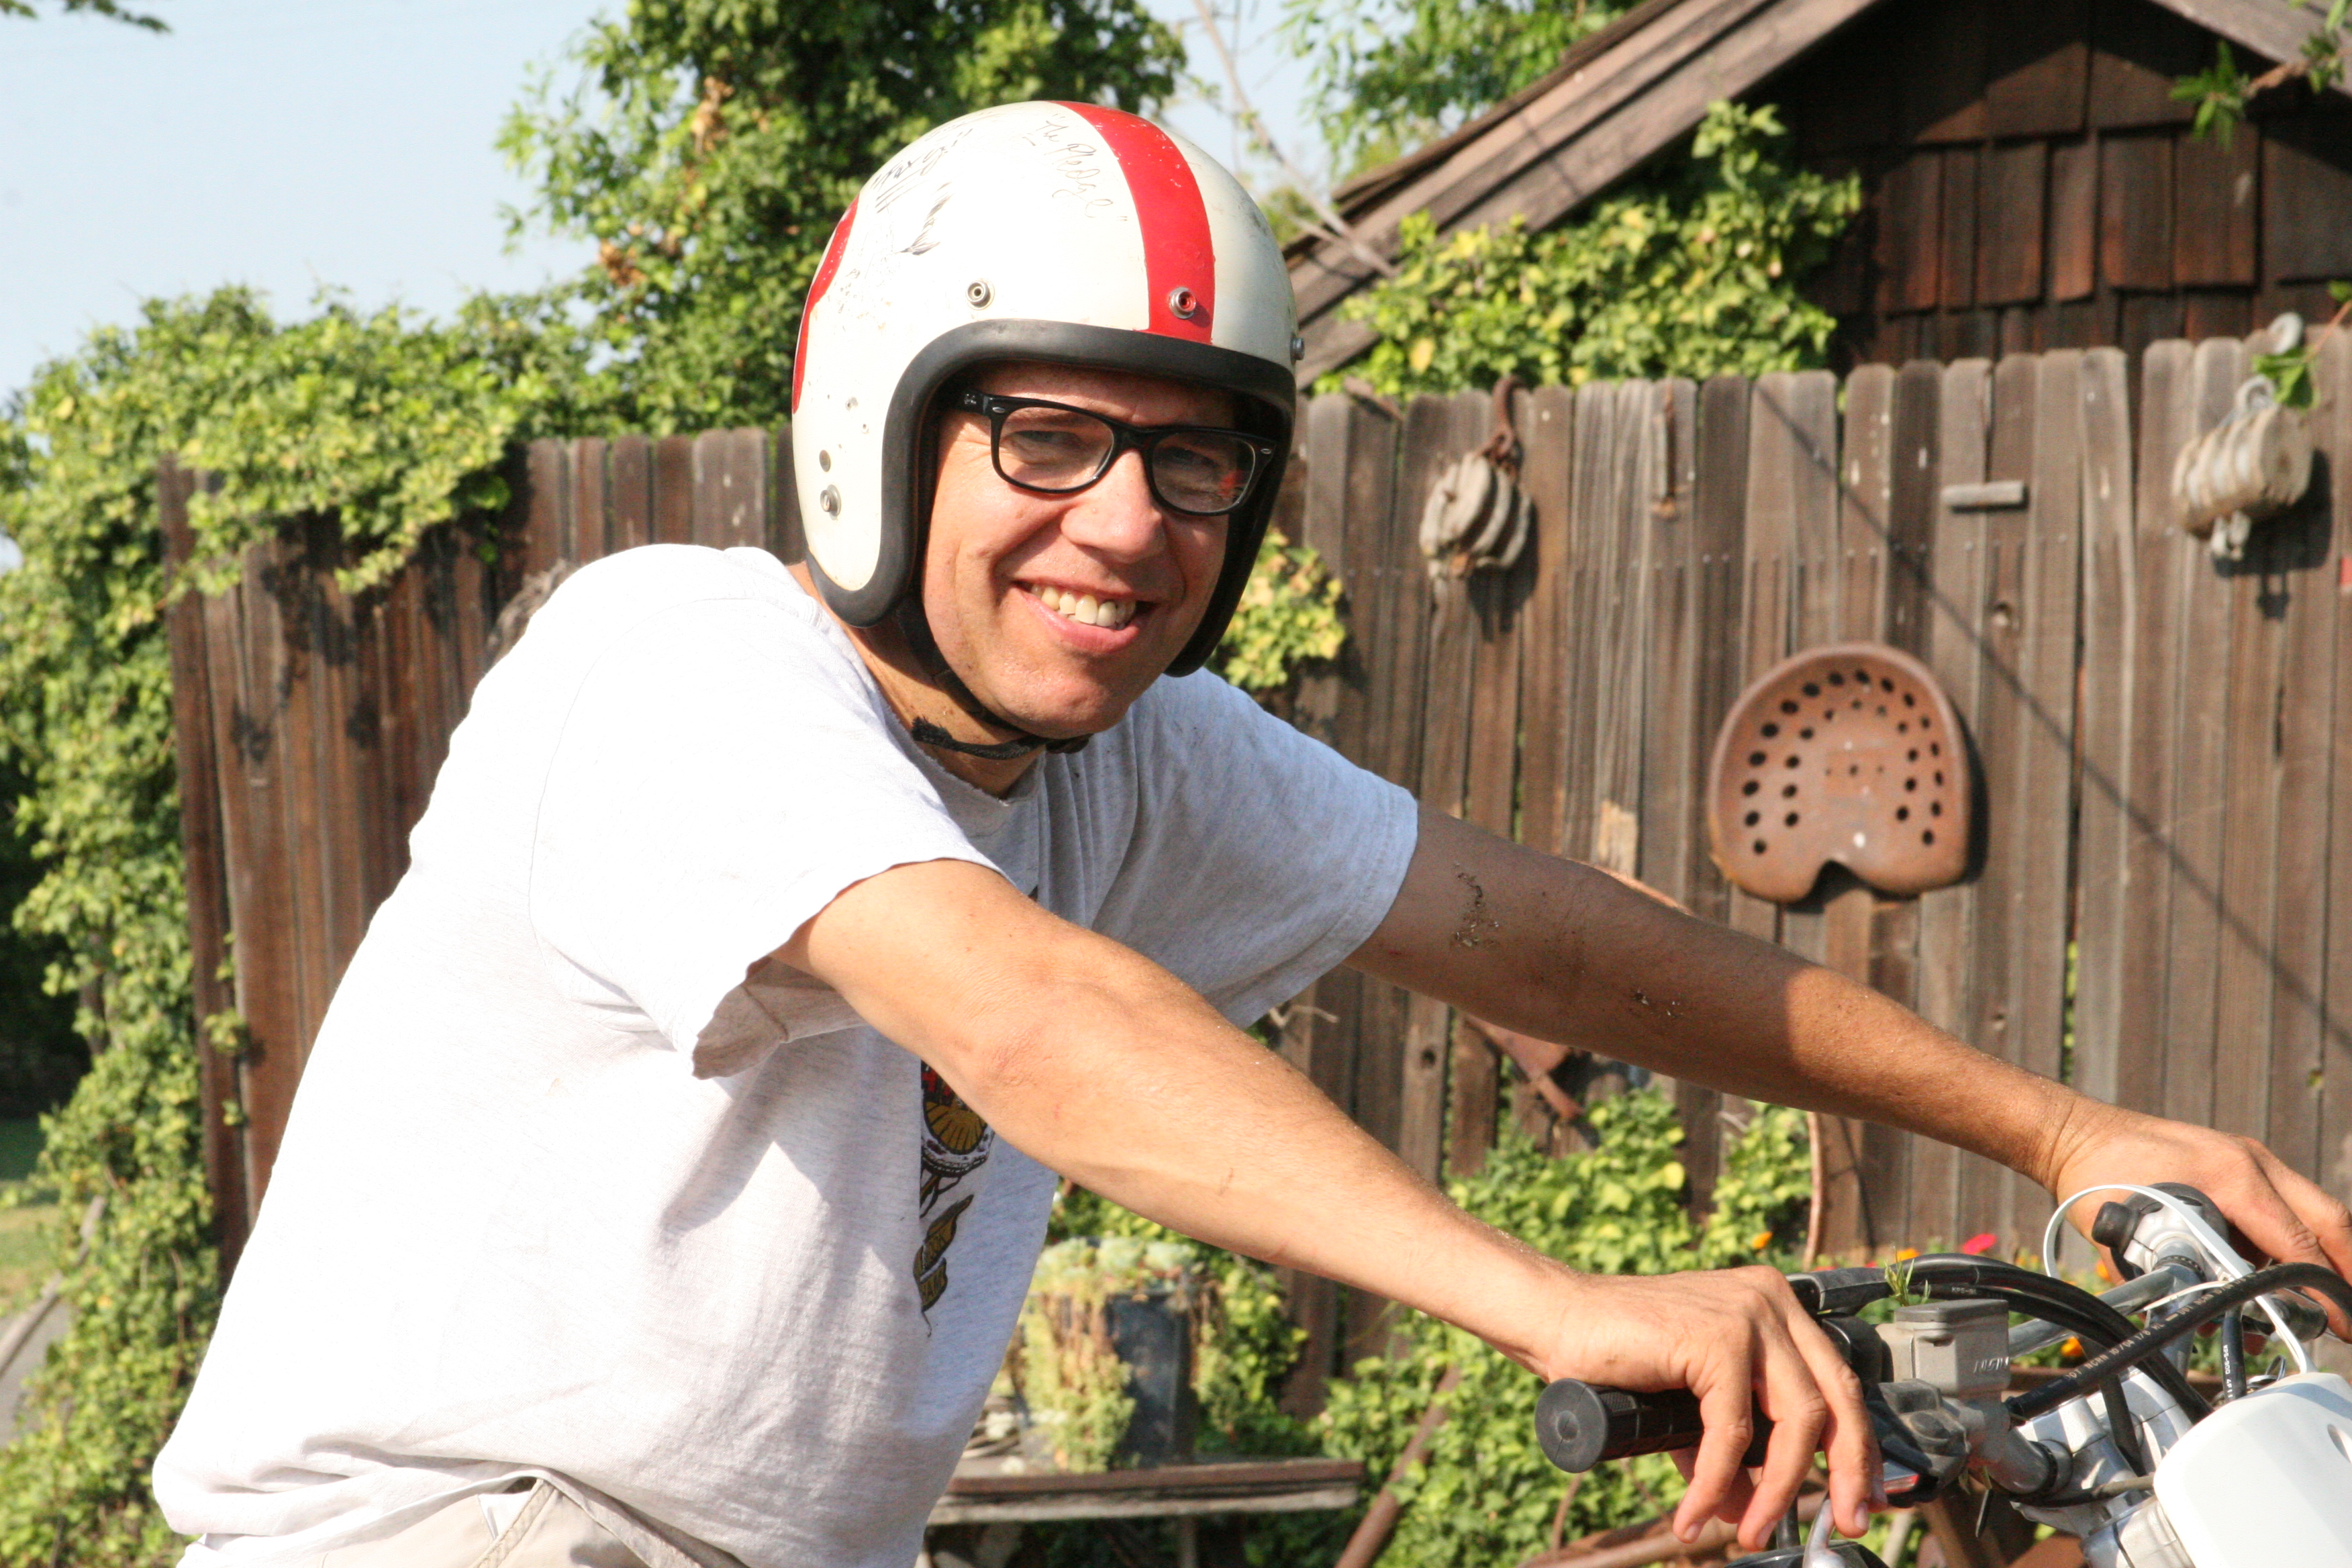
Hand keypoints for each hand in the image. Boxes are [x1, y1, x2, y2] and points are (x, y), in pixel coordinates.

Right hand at [1534, 1267, 1879, 1548]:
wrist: (1555, 1319)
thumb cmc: (1617, 1354)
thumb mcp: (1690, 1409)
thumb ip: (1726, 1452)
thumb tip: (1748, 1511)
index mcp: (1774, 1306)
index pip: (1838, 1381)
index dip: (1858, 1446)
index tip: (1864, 1497)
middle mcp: (1770, 1302)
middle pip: (1837, 1399)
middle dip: (1846, 1471)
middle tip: (1844, 1521)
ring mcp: (1747, 1315)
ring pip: (1796, 1420)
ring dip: (1778, 1491)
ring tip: (1751, 1534)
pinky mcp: (1716, 1338)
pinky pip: (1734, 1431)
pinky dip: (1715, 1481)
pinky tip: (1694, 1513)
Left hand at [2047, 1103, 2351, 1333]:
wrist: (2075, 1133)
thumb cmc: (2096, 1177)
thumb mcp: (2133, 1235)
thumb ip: (2176, 1279)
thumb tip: (2206, 1322)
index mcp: (2233, 1175)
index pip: (2297, 1240)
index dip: (2323, 1288)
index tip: (2339, 1322)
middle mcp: (2251, 1162)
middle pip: (2327, 1219)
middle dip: (2346, 1269)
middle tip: (2348, 1316)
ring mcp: (2247, 1160)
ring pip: (2308, 1214)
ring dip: (2316, 1260)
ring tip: (2314, 1306)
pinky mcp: (2237, 1166)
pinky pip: (2279, 1209)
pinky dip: (2283, 1246)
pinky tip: (2271, 1281)